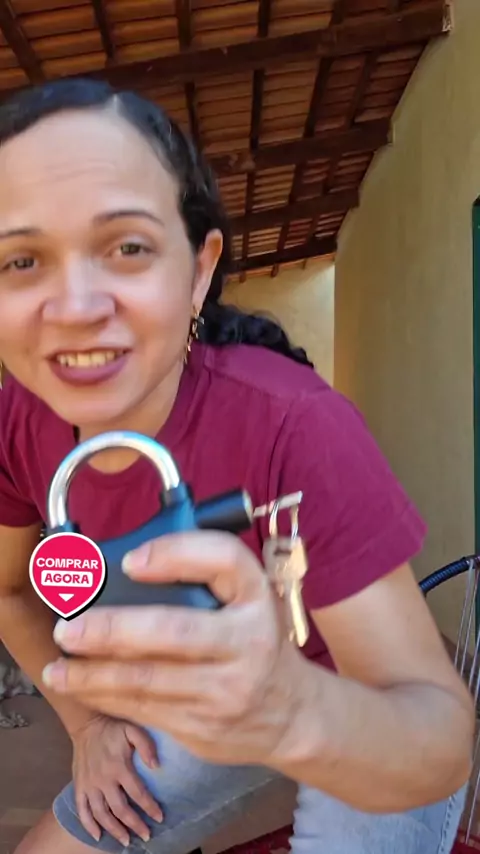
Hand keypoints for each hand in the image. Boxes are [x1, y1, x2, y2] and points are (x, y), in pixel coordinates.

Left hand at [43, 532, 311, 766]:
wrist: (291, 715)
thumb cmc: (258, 640)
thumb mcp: (251, 598)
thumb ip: (208, 574)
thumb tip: (131, 562)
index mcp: (258, 598)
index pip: (224, 560)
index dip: (176, 554)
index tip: (130, 561)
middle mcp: (248, 642)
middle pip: (173, 632)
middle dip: (112, 630)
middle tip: (68, 629)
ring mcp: (226, 691)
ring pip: (146, 680)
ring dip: (92, 674)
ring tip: (56, 667)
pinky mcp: (204, 727)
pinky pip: (143, 709)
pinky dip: (104, 696)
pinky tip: (78, 686)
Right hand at [70, 714, 162, 846]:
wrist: (87, 724)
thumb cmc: (113, 728)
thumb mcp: (133, 730)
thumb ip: (146, 746)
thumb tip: (157, 766)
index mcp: (119, 766)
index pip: (138, 793)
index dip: (150, 807)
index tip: (159, 817)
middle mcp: (103, 779)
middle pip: (120, 809)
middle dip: (134, 825)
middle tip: (146, 836)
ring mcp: (89, 785)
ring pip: (101, 814)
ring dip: (114, 830)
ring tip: (126, 841)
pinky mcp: (79, 786)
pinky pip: (82, 810)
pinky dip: (88, 825)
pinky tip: (97, 836)